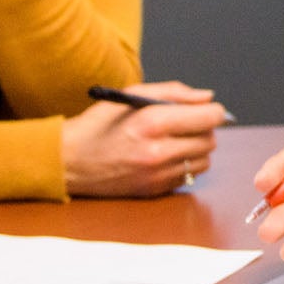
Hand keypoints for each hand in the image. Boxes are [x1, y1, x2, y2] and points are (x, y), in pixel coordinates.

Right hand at [62, 80, 224, 197]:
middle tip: (186, 123)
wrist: (70, 161)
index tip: (207, 109)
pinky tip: (164, 156)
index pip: (209, 117)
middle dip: (204, 129)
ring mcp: (157, 175)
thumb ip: (175, 93)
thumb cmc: (100, 124)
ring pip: (204, 160)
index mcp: (152, 122)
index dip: (213, 111)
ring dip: (197, 149)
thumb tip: (208, 97)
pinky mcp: (155, 191)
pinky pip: (188, 177)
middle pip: (210, 140)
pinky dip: (184, 165)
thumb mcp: (132, 95)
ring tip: (175, 140)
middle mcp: (158, 151)